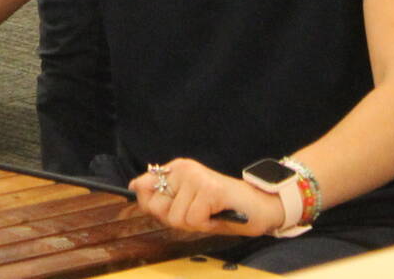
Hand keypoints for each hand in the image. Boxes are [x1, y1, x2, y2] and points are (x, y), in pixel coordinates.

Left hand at [131, 158, 281, 237]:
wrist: (260, 206)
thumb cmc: (222, 208)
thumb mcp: (187, 202)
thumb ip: (162, 196)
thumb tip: (133, 187)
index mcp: (177, 168)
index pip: (143, 186)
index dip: (152, 204)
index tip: (173, 207)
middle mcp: (184, 169)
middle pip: (157, 206)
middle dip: (176, 218)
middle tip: (198, 213)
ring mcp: (197, 178)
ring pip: (176, 217)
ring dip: (194, 223)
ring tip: (210, 213)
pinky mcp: (210, 190)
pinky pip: (193, 220)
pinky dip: (206, 225)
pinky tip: (218, 214)